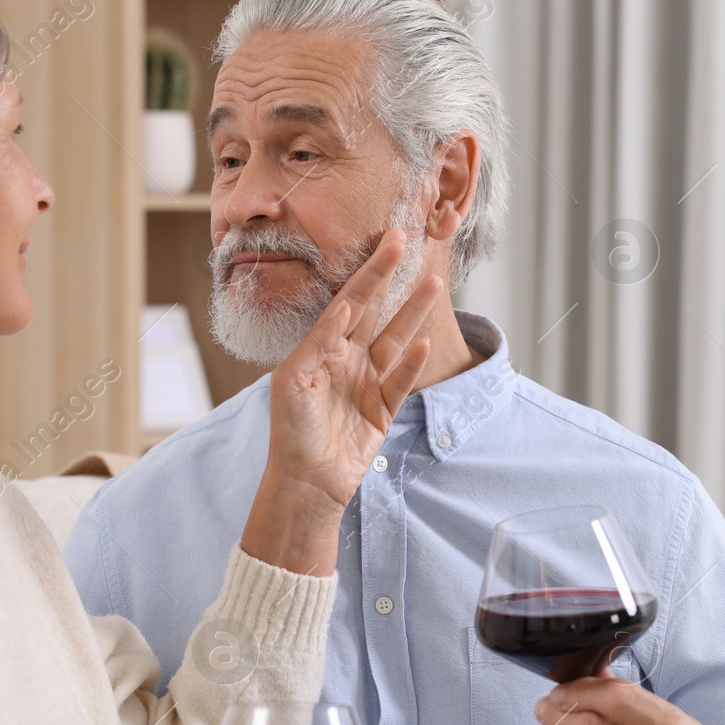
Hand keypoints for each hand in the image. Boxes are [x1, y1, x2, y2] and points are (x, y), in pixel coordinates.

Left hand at [240, 227, 440, 574]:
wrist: (305, 483)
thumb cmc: (290, 431)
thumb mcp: (292, 380)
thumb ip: (320, 340)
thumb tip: (346, 303)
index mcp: (321, 348)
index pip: (349, 300)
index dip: (369, 271)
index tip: (388, 241)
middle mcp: (346, 359)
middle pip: (375, 310)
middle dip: (391, 278)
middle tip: (409, 242)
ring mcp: (367, 383)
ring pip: (396, 340)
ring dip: (412, 312)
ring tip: (433, 283)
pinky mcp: (383, 410)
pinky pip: (402, 381)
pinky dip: (414, 363)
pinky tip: (423, 343)